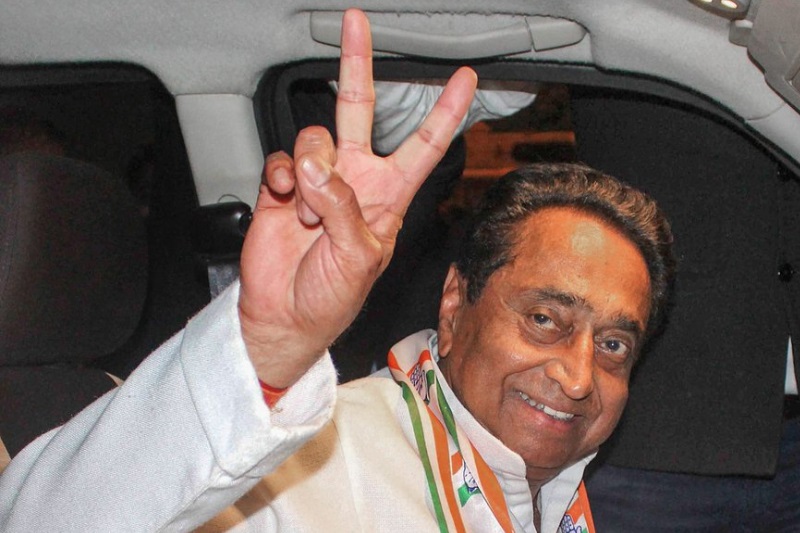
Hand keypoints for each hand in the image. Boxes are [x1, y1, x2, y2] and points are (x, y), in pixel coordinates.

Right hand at [238, 8, 476, 387]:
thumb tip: (316, 166)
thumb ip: (342, 206)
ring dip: (308, 173)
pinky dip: (280, 177)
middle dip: (358, 66)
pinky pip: (280, 158)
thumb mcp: (358, 257)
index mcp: (389, 196)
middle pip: (360, 110)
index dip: (445, 111)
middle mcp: (355, 181)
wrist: (285, 315)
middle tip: (356, 23)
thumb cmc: (332, 298)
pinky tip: (283, 201)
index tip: (463, 79)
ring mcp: (317, 181)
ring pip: (314, 137)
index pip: (424, 144)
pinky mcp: (282, 186)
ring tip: (307, 214)